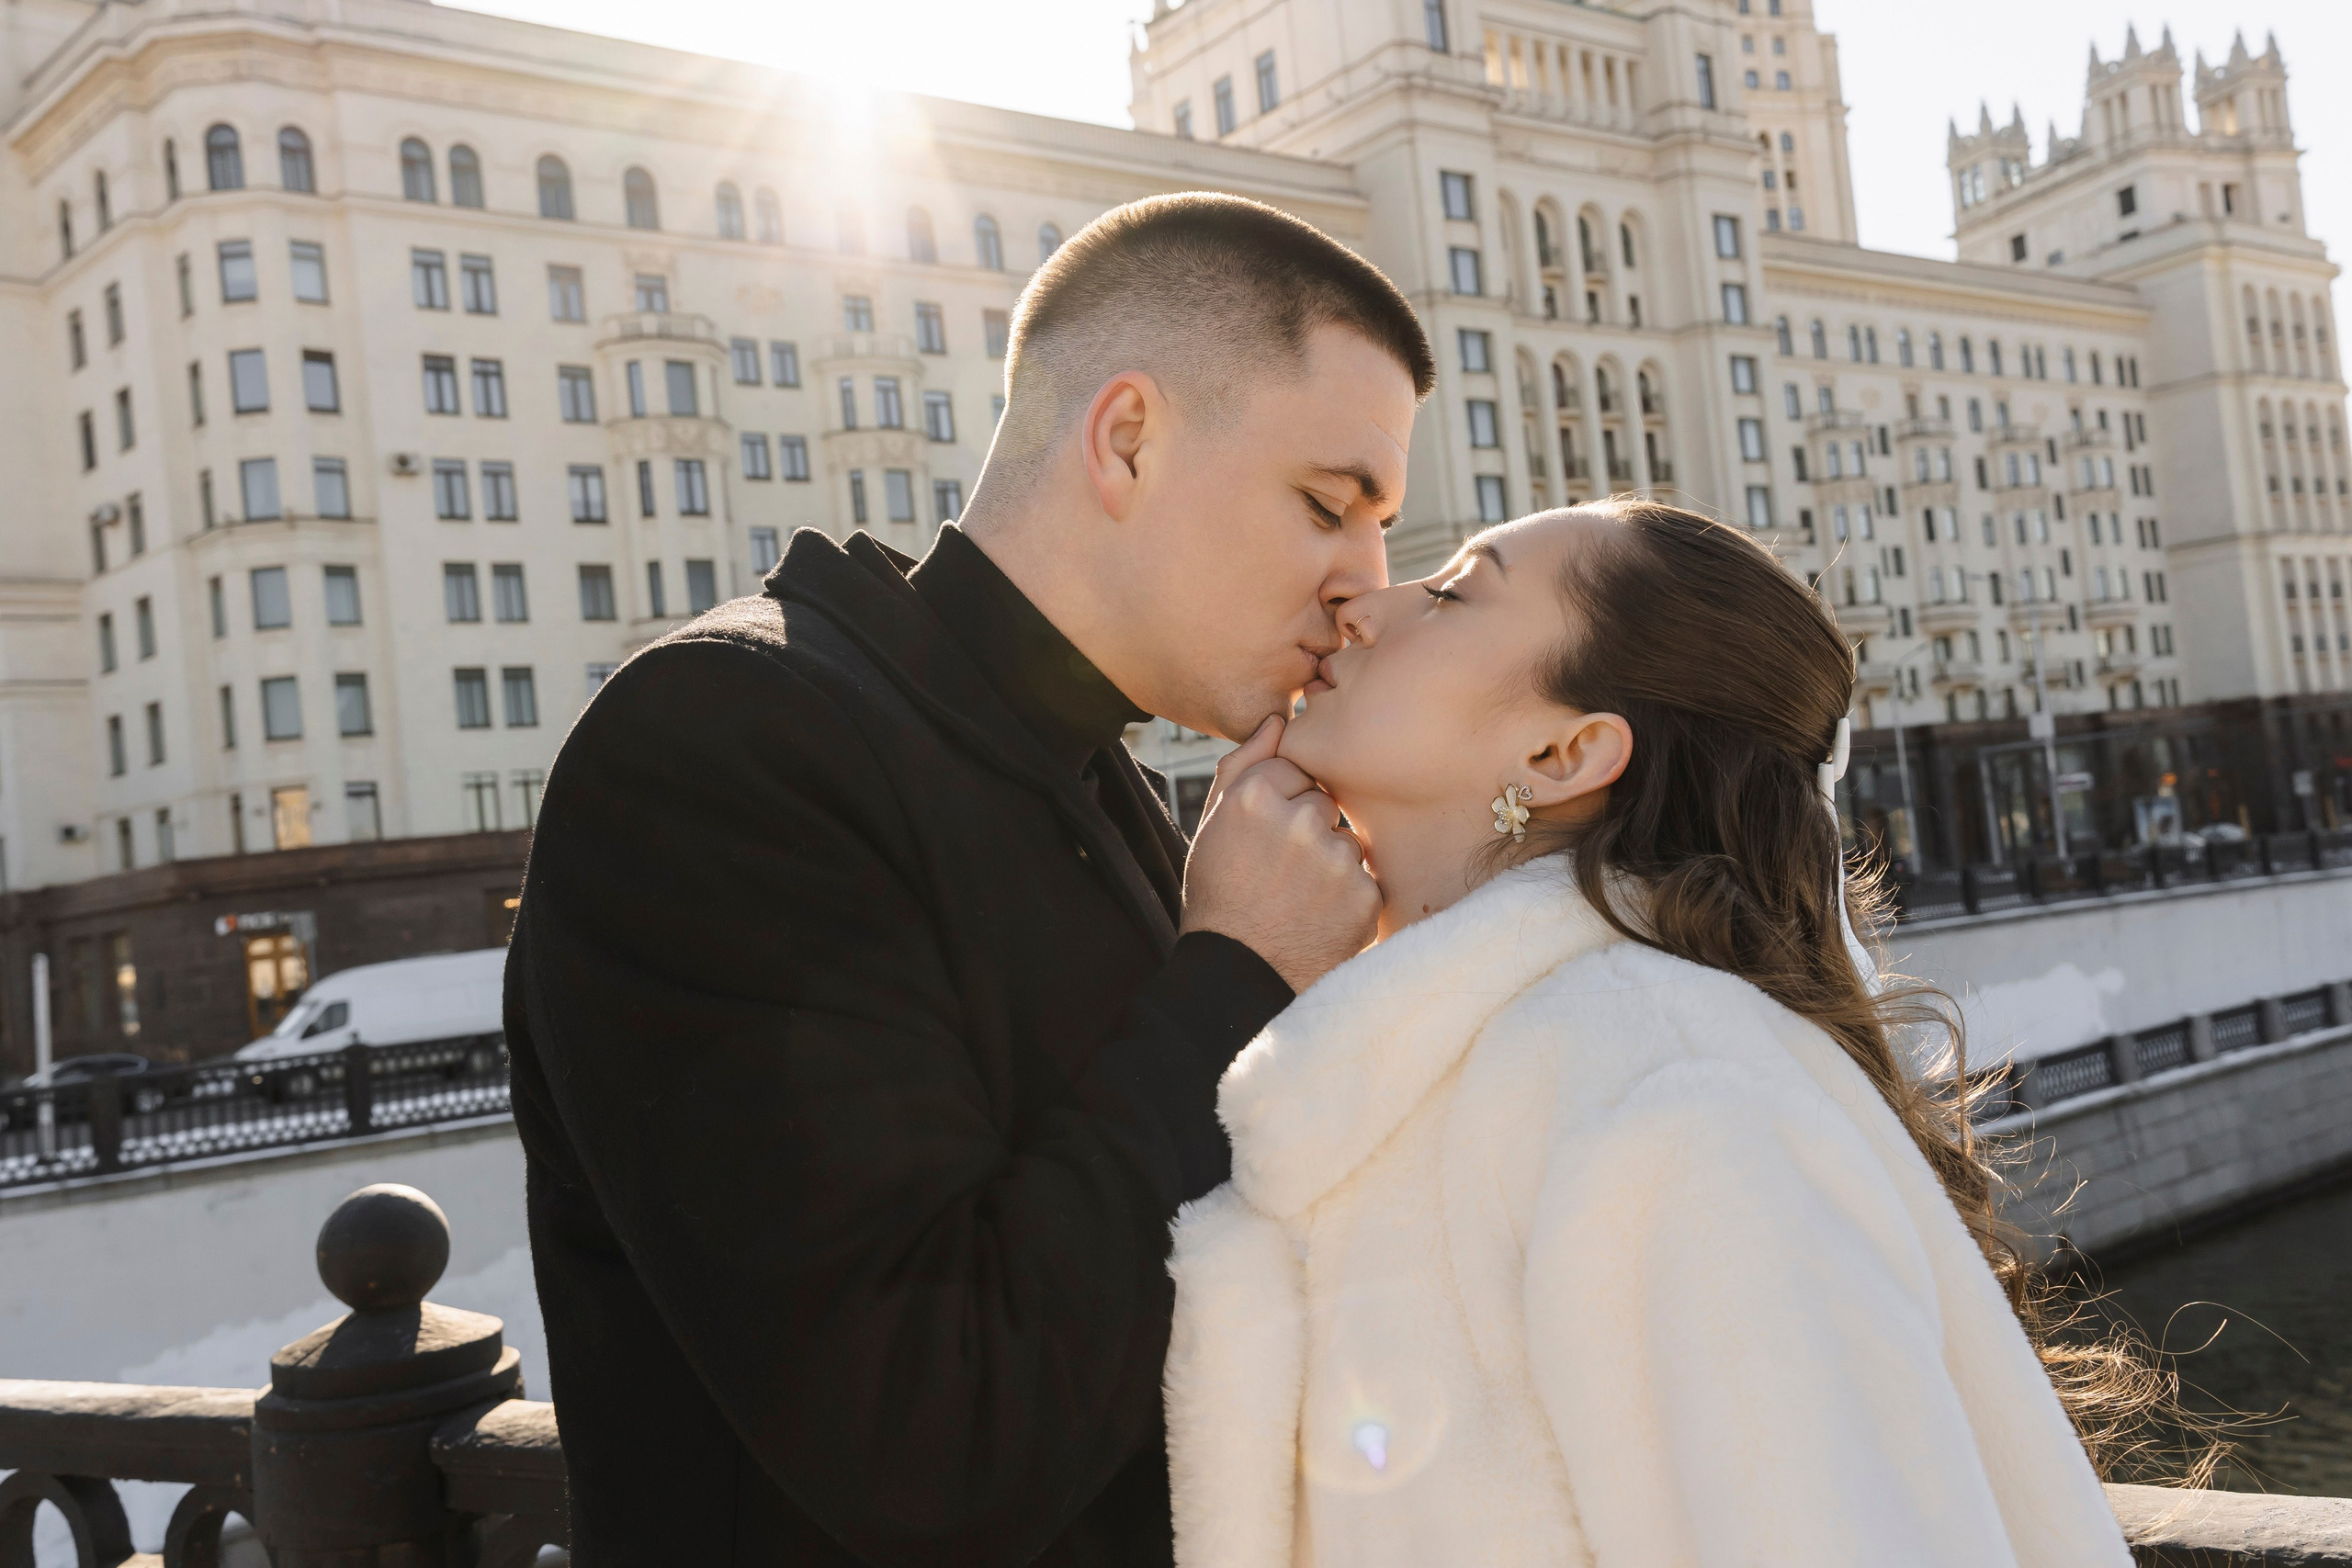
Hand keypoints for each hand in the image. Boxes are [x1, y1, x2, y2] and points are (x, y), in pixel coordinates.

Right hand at [1181, 715, 1380, 993]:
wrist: (1240, 973)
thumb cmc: (1220, 894)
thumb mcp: (1213, 824)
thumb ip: (1244, 763)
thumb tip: (1280, 718)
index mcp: (1256, 795)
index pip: (1294, 769)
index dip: (1280, 802)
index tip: (1265, 838)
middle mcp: (1300, 819)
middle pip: (1323, 801)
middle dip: (1308, 829)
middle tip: (1279, 871)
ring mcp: (1335, 857)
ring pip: (1345, 839)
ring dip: (1329, 861)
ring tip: (1297, 896)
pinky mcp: (1363, 893)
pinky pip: (1363, 876)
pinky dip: (1346, 895)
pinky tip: (1317, 915)